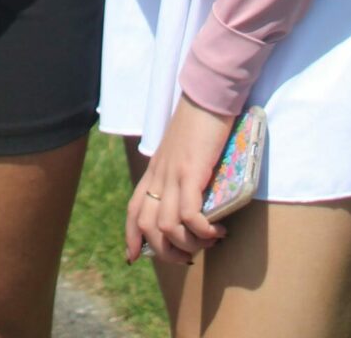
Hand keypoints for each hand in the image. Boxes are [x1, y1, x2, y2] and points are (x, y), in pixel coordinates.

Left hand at [126, 96, 232, 267]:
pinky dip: (203, 230)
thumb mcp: (182, 151)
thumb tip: (191, 196)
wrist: (207, 94)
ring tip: (211, 240)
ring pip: (166, 227)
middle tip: (192, 254)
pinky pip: (188, 214)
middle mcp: (159, 175)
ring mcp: (173, 173)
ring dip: (190, 244)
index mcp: (154, 170)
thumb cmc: (200, 121)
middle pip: (148, 227)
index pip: (134, 209)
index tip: (135, 256)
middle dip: (168, 252)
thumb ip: (180, 171)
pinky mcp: (190, 171)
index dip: (132, 237)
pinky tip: (219, 229)